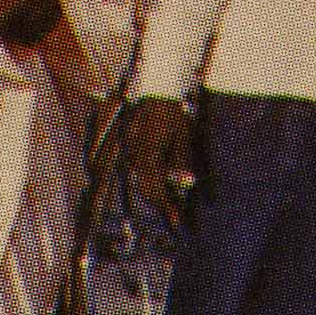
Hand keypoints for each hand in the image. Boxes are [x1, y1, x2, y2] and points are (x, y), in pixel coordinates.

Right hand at [120, 96, 196, 227]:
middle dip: (160, 202)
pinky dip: (150, 180)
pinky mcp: (130, 149)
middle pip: (145, 187)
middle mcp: (134, 155)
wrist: (156, 95)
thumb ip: (182, 161)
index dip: (165, 205)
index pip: (155, 187)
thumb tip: (185, 184)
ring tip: (172, 201)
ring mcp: (130, 152)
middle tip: (177, 213)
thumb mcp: (183, 137)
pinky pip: (139, 170)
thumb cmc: (172, 115)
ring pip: (141, 180)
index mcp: (148, 153)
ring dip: (156, 191)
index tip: (176, 220)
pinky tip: (162, 183)